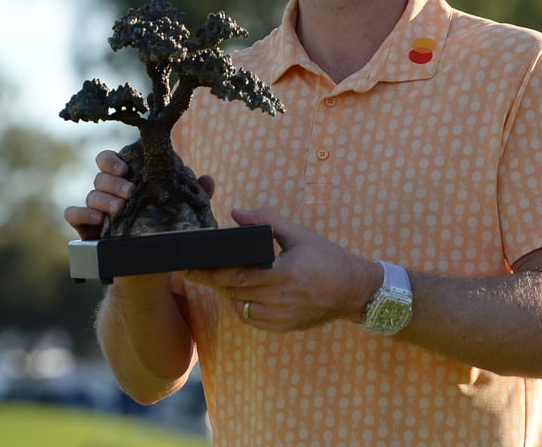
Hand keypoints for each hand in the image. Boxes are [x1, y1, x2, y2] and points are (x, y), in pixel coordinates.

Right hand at [63, 148, 214, 239]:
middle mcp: (107, 192)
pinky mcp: (86, 229)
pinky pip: (73, 214)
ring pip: (90, 195)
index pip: (111, 160)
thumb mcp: (181, 212)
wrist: (151, 266)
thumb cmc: (163, 230)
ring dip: (104, 199)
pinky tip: (97, 219)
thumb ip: (193, 195)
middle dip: (114, 182)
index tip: (126, 168)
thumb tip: (207, 180)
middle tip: (131, 192)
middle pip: (100, 177)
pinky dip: (82, 214)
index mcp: (126, 180)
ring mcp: (95, 210)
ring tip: (121, 208)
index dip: (113, 160)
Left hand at [184, 208, 378, 332]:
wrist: (354, 290)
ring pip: (241, 308)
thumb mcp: (298, 235)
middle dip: (212, 282)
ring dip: (229, 294)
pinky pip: (253, 319)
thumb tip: (236, 213)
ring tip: (221, 279)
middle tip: (194, 272)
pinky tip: (244, 293)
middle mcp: (279, 300)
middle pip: (233, 293)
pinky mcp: (284, 328)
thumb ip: (266, 221)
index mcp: (282, 276)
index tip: (187, 268)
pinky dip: (244, 307)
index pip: (234, 277)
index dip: (208, 273)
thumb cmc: (327, 259)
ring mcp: (281, 318)